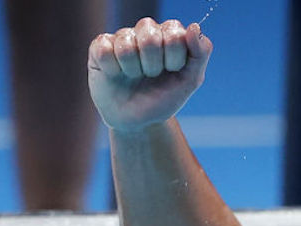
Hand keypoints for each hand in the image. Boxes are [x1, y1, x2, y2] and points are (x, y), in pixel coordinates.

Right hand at [88, 18, 212, 131]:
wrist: (137, 122)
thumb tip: (194, 27)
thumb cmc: (163, 99)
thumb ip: (200, 53)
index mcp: (169, 34)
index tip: (172, 71)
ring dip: (133, 70)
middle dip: (153, 66)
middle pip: (150, 36)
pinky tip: (116, 75)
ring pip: (126, 45)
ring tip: (134, 76)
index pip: (175, 33)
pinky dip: (113, 70)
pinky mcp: (100, 47)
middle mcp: (146, 31)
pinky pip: (105, 50)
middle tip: (152, 75)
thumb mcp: (189, 81)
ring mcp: (122, 37)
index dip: (174, 58)